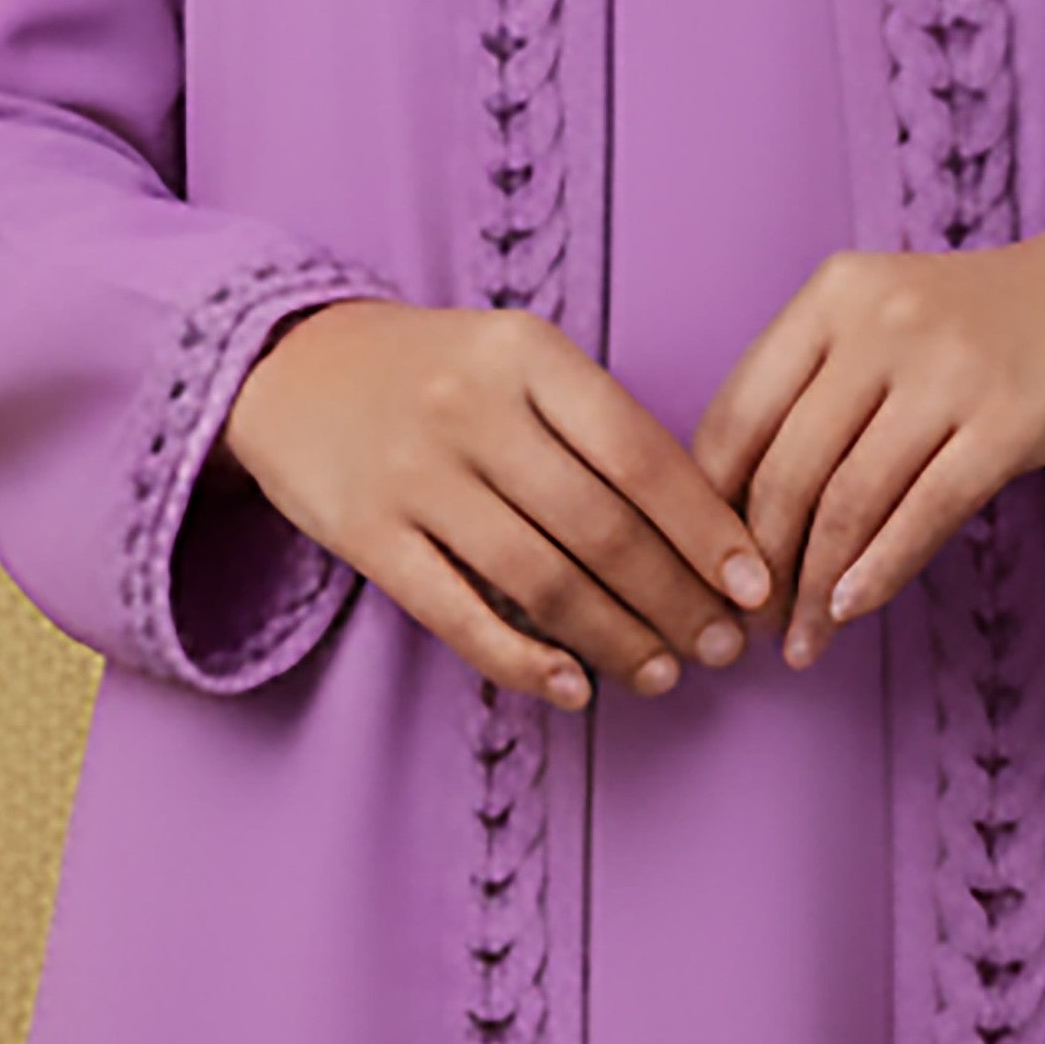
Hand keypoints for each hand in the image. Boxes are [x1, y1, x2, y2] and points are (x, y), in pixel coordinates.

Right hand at [220, 299, 774, 709]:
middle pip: (600, 527)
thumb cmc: (439, 374)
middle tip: (723, 647)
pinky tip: (574, 690)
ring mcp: (414, 474)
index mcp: (527, 353)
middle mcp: (470, 409)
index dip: (706, 529)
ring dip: (615, 638)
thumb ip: (599, 426)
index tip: (754, 585)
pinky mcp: (367, 536)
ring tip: (665, 672)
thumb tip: (705, 533)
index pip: (640, 453)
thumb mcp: (519, 360)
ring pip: (540, 579)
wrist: (290, 368)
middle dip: (676, 599)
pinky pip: (459, 614)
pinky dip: (523, 662)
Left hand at [691, 229, 1044, 665]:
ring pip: (850, 502)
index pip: (738, 415)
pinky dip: (878, 573)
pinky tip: (851, 610)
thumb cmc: (984, 329)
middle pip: (788, 469)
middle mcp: (883, 322)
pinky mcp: (1010, 422)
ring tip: (799, 640)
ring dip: (814, 588)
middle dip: (757, 565)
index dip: (710, 508)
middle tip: (746, 623)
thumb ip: (812, 390)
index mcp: (833, 294)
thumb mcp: (884, 324)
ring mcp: (949, 369)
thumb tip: (730, 509)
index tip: (702, 570)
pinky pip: (925, 515)